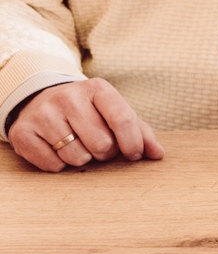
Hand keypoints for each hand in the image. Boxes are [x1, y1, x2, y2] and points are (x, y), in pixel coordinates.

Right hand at [9, 79, 164, 172]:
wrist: (42, 102)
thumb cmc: (88, 112)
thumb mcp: (114, 113)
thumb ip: (140, 132)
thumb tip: (158, 154)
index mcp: (97, 89)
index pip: (123, 119)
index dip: (133, 144)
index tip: (133, 155)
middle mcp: (68, 97)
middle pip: (102, 143)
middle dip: (106, 153)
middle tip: (100, 146)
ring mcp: (43, 113)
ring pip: (77, 157)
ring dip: (83, 159)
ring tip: (78, 145)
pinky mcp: (23, 132)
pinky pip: (53, 165)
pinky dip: (60, 165)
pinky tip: (58, 150)